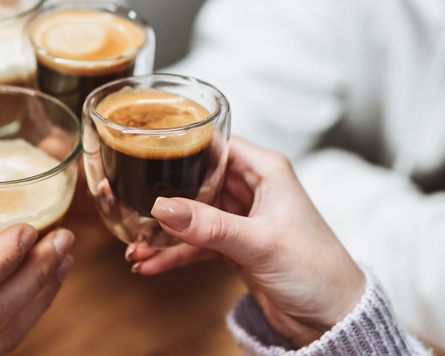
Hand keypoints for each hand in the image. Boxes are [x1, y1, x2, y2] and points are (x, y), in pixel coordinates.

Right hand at [127, 137, 364, 346]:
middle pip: (196, 179)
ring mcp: (241, 218)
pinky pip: (196, 243)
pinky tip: (150, 263)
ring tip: (135, 244)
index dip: (181, 145)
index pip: (215, 143)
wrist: (333, 319)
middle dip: (164, 194)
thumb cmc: (317, 271)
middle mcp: (252, 189)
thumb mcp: (259, 243)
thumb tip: (163, 207)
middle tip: (129, 201)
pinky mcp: (234, 246)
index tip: (146, 150)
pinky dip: (174, 254)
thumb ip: (209, 225)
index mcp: (266, 170)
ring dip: (165, 231)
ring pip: (192, 215)